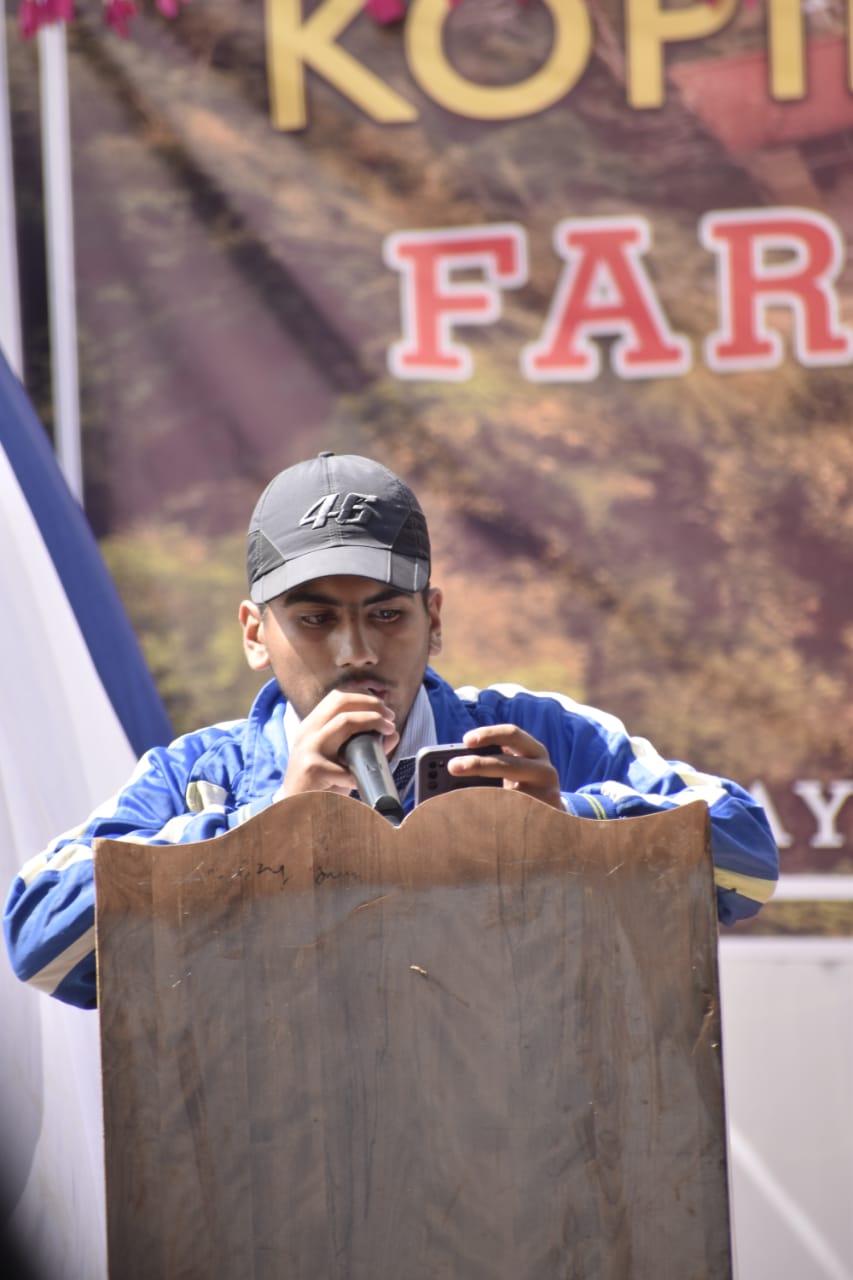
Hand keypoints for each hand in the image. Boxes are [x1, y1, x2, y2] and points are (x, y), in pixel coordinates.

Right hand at [277, 690, 398, 798]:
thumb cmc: (321, 785)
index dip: (363, 695)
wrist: (295, 812)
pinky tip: (363, 781)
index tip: (383, 706)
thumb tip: (392, 734)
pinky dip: (361, 772)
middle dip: (372, 704)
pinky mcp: (312, 768)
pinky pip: (346, 765)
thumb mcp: (342, 761)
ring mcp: (308, 748)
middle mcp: (307, 732)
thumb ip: (365, 746)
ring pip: (345, 721)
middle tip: (390, 717)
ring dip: (373, 722)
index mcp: (312, 727)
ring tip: (389, 731)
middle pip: (341, 702)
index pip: (337, 697)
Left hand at [447, 724, 563, 811]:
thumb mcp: (514, 767)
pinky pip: (515, 814)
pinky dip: (495, 815)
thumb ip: (494, 761)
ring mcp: (548, 794)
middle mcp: (544, 769)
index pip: (512, 734)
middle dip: (478, 764)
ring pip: (512, 793)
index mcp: (534, 750)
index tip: (466, 740)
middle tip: (453, 767)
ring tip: (459, 798)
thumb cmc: (522, 785)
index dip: (489, 734)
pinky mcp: (545, 816)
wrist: (550, 816)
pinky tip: (478, 818)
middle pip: (509, 764)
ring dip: (482, 794)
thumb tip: (455, 765)